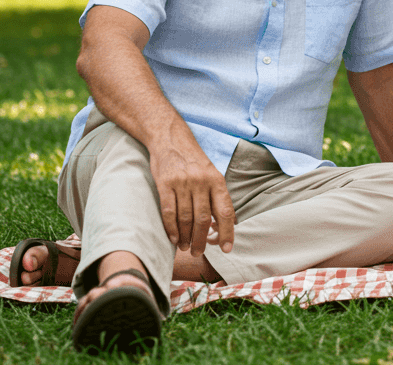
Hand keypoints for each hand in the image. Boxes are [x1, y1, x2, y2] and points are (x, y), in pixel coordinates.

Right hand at [148, 139, 236, 257]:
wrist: (170, 139)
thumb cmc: (193, 161)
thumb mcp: (211, 174)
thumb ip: (217, 197)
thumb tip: (224, 225)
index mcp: (217, 181)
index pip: (225, 212)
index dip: (227, 232)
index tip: (226, 248)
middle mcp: (201, 182)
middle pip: (203, 219)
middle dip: (202, 240)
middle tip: (198, 253)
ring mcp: (183, 182)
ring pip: (186, 218)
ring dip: (186, 237)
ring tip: (186, 247)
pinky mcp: (165, 183)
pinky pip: (169, 211)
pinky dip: (171, 228)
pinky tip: (173, 238)